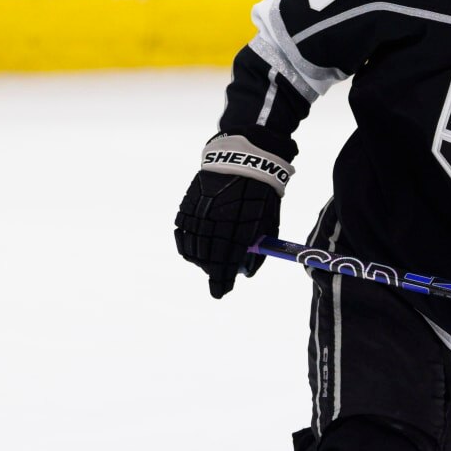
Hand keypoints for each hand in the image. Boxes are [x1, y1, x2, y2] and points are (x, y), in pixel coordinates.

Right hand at [174, 135, 292, 298]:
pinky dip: (187, 243)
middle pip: (207, 259)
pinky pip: (182, 231)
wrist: (244, 158)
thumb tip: (246, 273)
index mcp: (238, 228)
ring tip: (206, 263)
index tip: (220, 293)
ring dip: (198, 260)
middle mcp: (215, 222)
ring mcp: (199, 213)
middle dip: (212, 272)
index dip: (221, 281)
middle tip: (218, 277)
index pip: (225, 263)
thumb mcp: (269, 222)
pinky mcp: (189, 205)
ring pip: (191, 247)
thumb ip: (258, 248)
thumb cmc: (262, 193)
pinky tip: (194, 247)